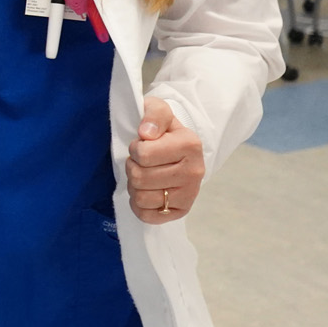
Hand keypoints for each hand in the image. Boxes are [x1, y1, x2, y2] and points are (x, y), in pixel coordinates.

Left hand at [125, 98, 205, 223]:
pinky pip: (147, 215)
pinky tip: (146, 191)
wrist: (179, 148)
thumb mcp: (158, 111)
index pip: (143, 154)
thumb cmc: (163, 129)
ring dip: (135, 186)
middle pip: (139, 178)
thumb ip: (153, 114)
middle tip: (142, 162)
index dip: (135, 149)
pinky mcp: (182, 211)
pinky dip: (139, 205)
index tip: (142, 144)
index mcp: (190, 144)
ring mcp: (189, 194)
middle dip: (133, 167)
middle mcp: (194, 172)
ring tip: (144, 175)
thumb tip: (146, 134)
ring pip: (141, 198)